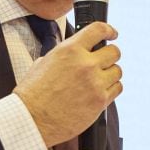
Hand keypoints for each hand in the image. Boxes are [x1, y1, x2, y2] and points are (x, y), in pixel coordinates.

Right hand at [14, 22, 121, 147]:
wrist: (32, 119)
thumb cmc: (33, 93)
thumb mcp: (43, 62)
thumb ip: (64, 55)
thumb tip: (74, 54)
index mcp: (69, 50)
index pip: (98, 30)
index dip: (108, 30)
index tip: (112, 34)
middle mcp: (85, 64)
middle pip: (114, 51)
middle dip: (110, 55)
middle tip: (103, 61)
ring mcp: (95, 83)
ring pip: (117, 71)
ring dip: (110, 74)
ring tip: (98, 80)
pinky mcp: (100, 101)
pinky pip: (117, 88)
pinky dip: (111, 89)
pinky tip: (100, 91)